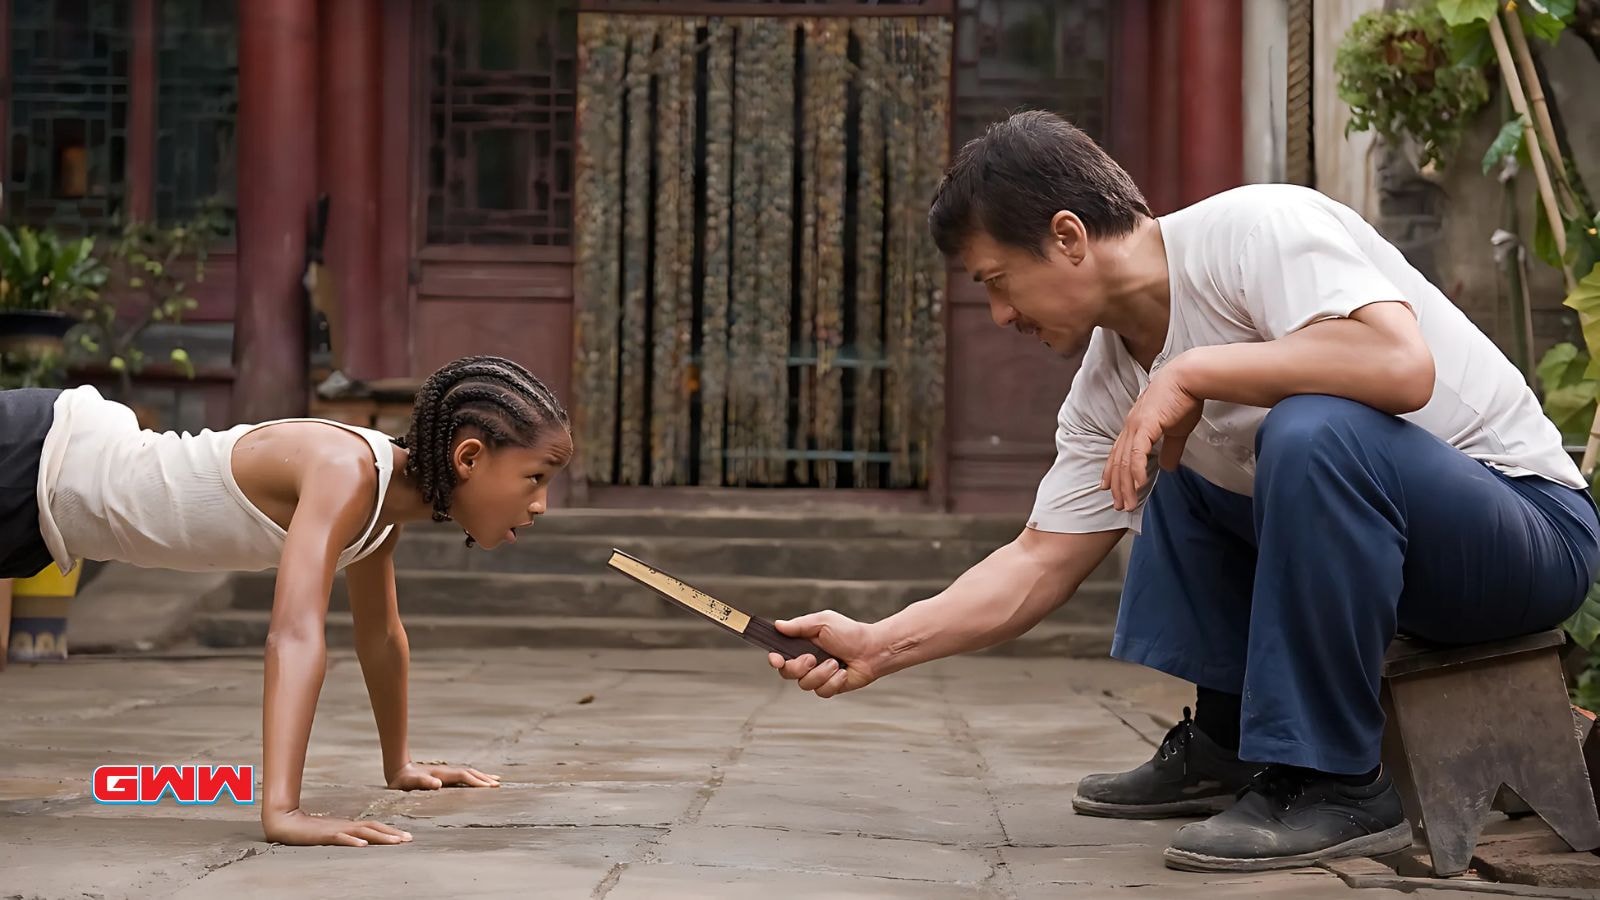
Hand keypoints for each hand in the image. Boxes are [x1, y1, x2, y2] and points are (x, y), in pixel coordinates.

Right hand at [263, 808, 412, 846]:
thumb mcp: (331, 834)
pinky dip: (352, 841)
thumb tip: (361, 842)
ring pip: (361, 832)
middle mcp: (345, 826)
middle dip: (392, 834)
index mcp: (348, 826)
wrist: (284, 822)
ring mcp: (335, 830)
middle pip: (373, 828)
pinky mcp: (323, 836)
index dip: (390, 831)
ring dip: (379, 837)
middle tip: (409, 839)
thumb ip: (345, 836)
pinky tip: (362, 846)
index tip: (406, 837)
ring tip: (395, 842)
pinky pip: (340, 838)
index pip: (374, 826)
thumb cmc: (308, 830)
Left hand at [387, 761, 500, 790]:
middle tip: (498, 784)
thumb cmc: (403, 781)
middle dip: (484, 778)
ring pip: (468, 773)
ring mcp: (446, 773)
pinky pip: (463, 776)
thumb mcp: (410, 784)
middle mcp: (446, 772)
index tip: (490, 787)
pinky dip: (474, 778)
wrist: (398, 770)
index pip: (464, 776)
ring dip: (481, 777)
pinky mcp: (444, 776)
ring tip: (495, 781)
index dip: (477, 781)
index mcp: (442, 774)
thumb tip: (438, 784)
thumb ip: (423, 783)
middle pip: (469, 772)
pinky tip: (476, 781)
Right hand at [767, 611, 881, 697]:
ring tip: (836, 663)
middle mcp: (807, 662)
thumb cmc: (850, 633)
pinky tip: (843, 672)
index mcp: (802, 644)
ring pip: (805, 684)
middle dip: (799, 667)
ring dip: (822, 673)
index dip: (775, 659)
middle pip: (787, 673)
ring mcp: (818, 676)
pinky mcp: (829, 687)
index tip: (777, 659)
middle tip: (812, 659)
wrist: (872, 650)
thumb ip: (799, 625)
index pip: (780, 654)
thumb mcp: (823, 622)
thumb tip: (778, 625)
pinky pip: (822, 691)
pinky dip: (834, 681)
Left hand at [1101, 362, 1202, 510]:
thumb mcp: (1176, 430)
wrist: (1188, 378)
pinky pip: (1138, 453)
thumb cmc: (1183, 399)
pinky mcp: (1146, 425)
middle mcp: (1131, 427)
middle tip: (1118, 505)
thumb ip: (1170, 450)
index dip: (1113, 472)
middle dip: (1117, 486)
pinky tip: (1138, 485)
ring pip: (1126, 462)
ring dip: (1126, 485)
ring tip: (1128, 503)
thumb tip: (1168, 467)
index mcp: (1135, 426)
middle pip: (1119, 462)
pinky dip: (1137, 471)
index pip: (1119, 454)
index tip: (1109, 489)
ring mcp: (1136, 426)